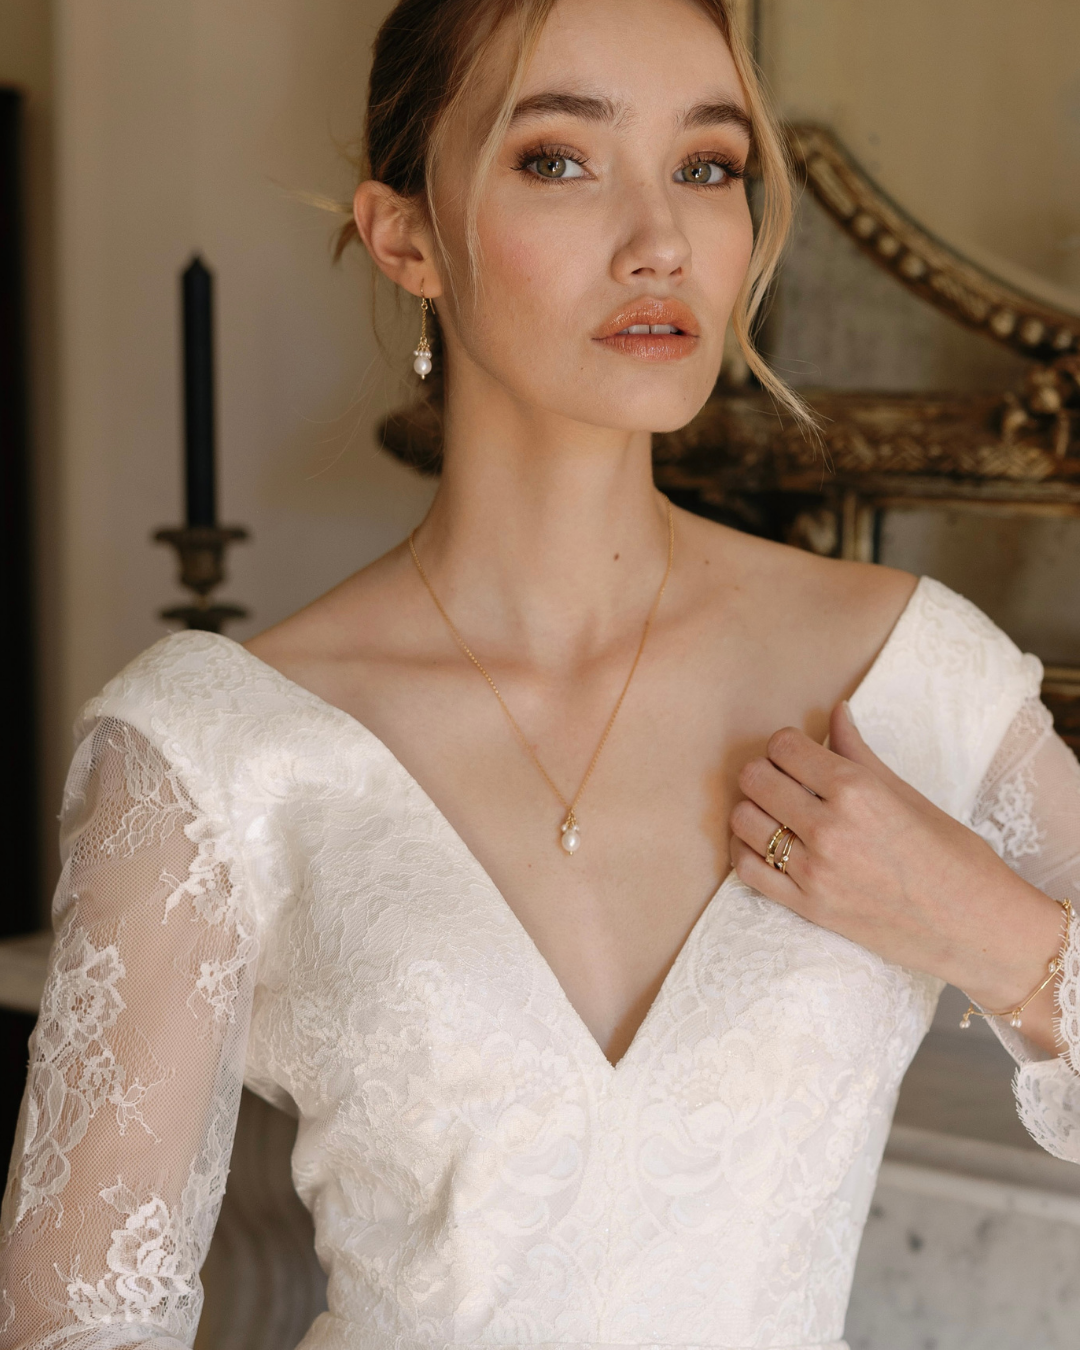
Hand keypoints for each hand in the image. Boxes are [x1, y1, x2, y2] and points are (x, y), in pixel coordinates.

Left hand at [729, 702, 1065, 1021]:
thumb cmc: (955, 857)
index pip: (783, 746)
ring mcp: (814, 872)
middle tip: (784, 780)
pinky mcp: (807, 908)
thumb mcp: (909, 795)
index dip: (786, 744)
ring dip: (752, 808)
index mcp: (857, 791)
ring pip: (742, 820)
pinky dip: (745, 850)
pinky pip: (746, 869)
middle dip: (765, 771)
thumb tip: (837, 712)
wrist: (976, 928)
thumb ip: (860, 752)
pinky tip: (763, 844)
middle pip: (754, 777)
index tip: (799, 754)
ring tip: (776, 812)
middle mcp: (829, 828)